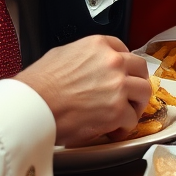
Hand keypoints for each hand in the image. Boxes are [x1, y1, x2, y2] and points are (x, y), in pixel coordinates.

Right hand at [16, 35, 151, 146]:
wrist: (31, 107)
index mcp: (99, 45)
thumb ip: (84, 57)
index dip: (124, 66)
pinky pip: (132, 119)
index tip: (123, 74)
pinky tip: (114, 130)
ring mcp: (118, 85)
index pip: (124, 50)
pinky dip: (125, 127)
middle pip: (140, 69)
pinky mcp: (117, 110)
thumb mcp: (61, 55)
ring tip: (126, 114)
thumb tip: (87, 66)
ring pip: (144, 92)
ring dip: (136, 104)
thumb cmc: (38, 85)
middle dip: (137, 82)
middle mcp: (113, 62)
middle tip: (131, 94)